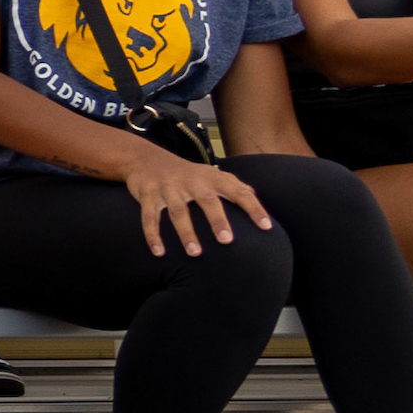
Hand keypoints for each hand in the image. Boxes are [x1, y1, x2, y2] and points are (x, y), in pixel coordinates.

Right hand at [118, 143, 270, 256]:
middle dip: (217, 220)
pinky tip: (159, 252)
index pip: (238, 192)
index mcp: (212, 178)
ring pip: (178, 212)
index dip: (253, 208)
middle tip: (227, 241)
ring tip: (195, 253)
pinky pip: (149, 217)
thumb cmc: (187, 173)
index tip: (266, 227)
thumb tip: (255, 198)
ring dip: (186, 233)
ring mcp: (168, 188)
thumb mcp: (211, 174)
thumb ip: (234, 185)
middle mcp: (191, 181)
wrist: (146, 159)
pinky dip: (152, 235)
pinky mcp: (147, 195)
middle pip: (207, 201)